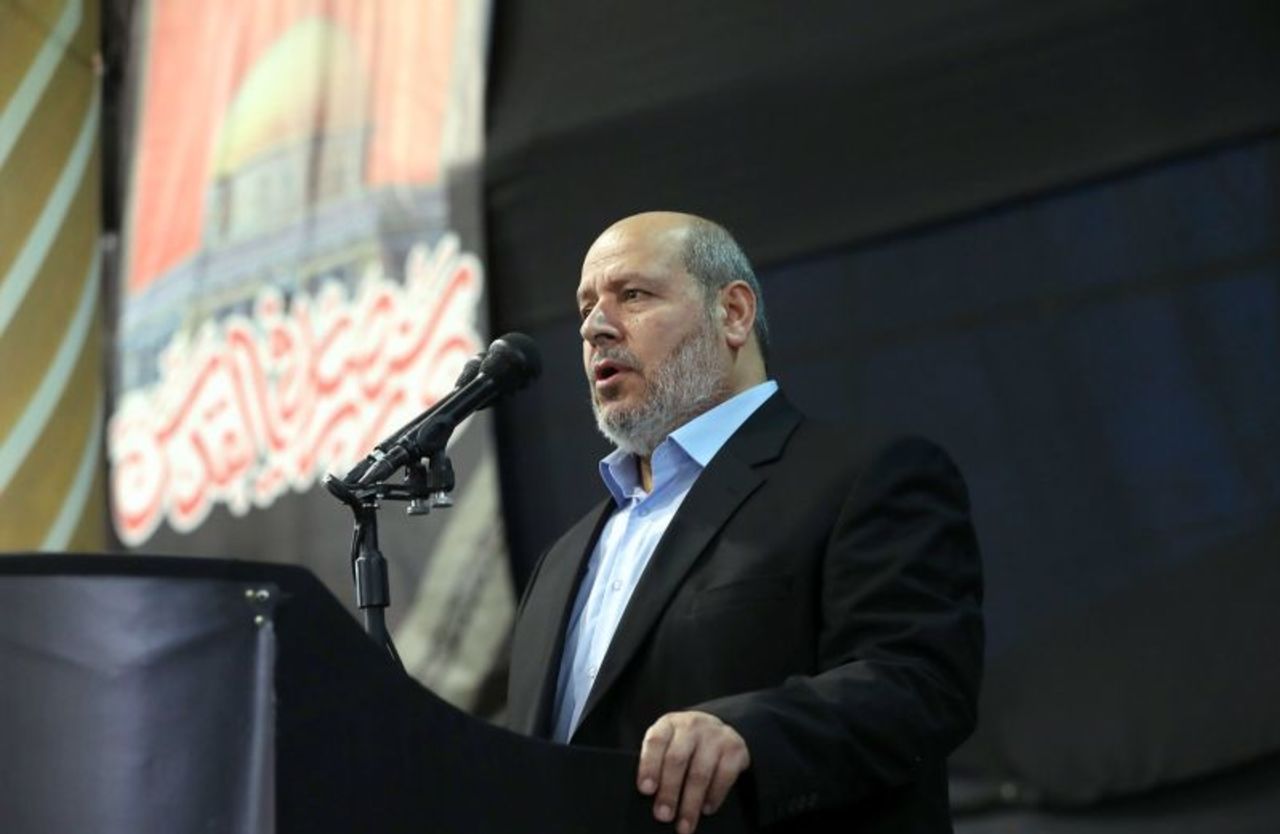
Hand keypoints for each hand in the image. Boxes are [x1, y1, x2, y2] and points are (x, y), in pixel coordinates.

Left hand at [637, 711, 750, 833]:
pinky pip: (724, 776)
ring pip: (700, 772)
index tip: (646, 790)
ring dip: (691, 803)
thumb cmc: (683, 744)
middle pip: (677, 759)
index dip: (649, 766)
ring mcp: (715, 735)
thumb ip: (657, 761)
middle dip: (669, 791)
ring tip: (684, 824)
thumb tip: (649, 795)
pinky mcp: (735, 748)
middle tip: (663, 815)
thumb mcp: (667, 743)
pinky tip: (706, 809)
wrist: (717, 730)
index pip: (656, 742)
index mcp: (669, 724)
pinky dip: (714, 796)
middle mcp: (692, 726)